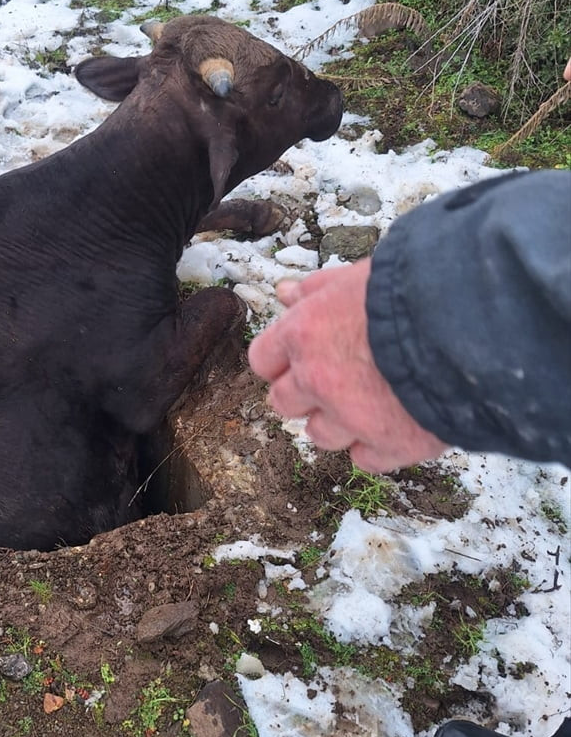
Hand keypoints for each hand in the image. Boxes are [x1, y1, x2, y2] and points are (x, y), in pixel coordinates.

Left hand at [248, 260, 447, 472]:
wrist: (473, 326)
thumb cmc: (418, 288)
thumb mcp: (360, 276)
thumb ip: (318, 289)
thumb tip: (285, 293)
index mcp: (303, 333)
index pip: (263, 359)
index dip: (282, 360)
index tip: (300, 357)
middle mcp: (317, 379)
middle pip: (284, 403)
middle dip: (305, 394)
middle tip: (336, 380)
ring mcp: (350, 417)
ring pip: (319, 436)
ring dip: (338, 423)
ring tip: (371, 401)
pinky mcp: (388, 445)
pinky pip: (363, 459)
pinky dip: (376, 447)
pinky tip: (396, 422)